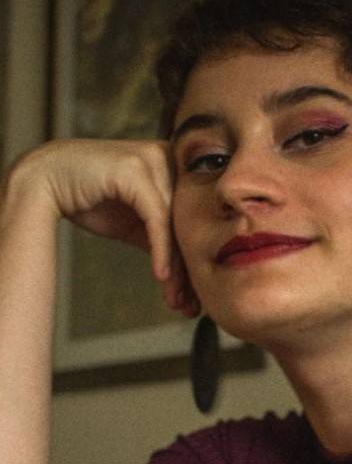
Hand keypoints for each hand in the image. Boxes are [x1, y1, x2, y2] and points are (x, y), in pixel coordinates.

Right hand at [12, 139, 198, 316]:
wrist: (44, 180)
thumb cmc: (91, 198)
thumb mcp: (134, 221)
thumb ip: (161, 236)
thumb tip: (187, 272)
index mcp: (175, 164)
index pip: (193, 218)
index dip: (193, 260)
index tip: (194, 297)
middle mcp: (169, 157)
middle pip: (189, 222)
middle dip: (189, 269)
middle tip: (190, 306)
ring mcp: (153, 160)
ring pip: (176, 223)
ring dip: (176, 267)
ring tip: (176, 299)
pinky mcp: (136, 171)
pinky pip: (157, 218)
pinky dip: (161, 249)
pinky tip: (161, 275)